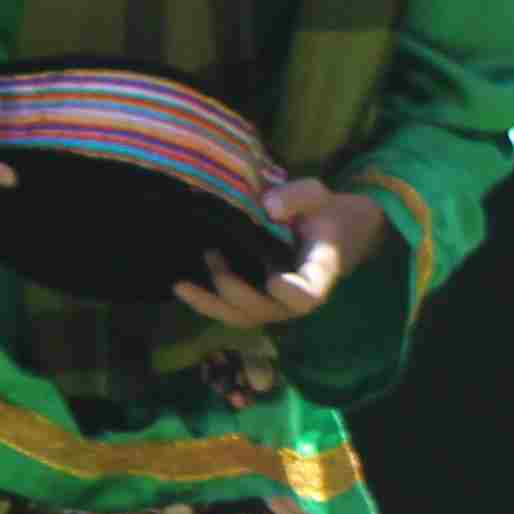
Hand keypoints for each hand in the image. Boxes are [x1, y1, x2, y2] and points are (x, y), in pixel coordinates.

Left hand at [178, 176, 389, 330]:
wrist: (330, 231)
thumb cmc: (323, 214)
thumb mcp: (317, 196)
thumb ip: (297, 197)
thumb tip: (267, 207)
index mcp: (317, 273)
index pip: (307, 297)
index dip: (289, 294)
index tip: (273, 278)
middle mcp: (295, 298)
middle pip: (264, 311)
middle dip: (234, 290)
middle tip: (212, 255)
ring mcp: (276, 303)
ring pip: (242, 317)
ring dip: (212, 301)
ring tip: (184, 281)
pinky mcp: (258, 301)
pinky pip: (231, 312)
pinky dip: (206, 302)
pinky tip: (183, 286)